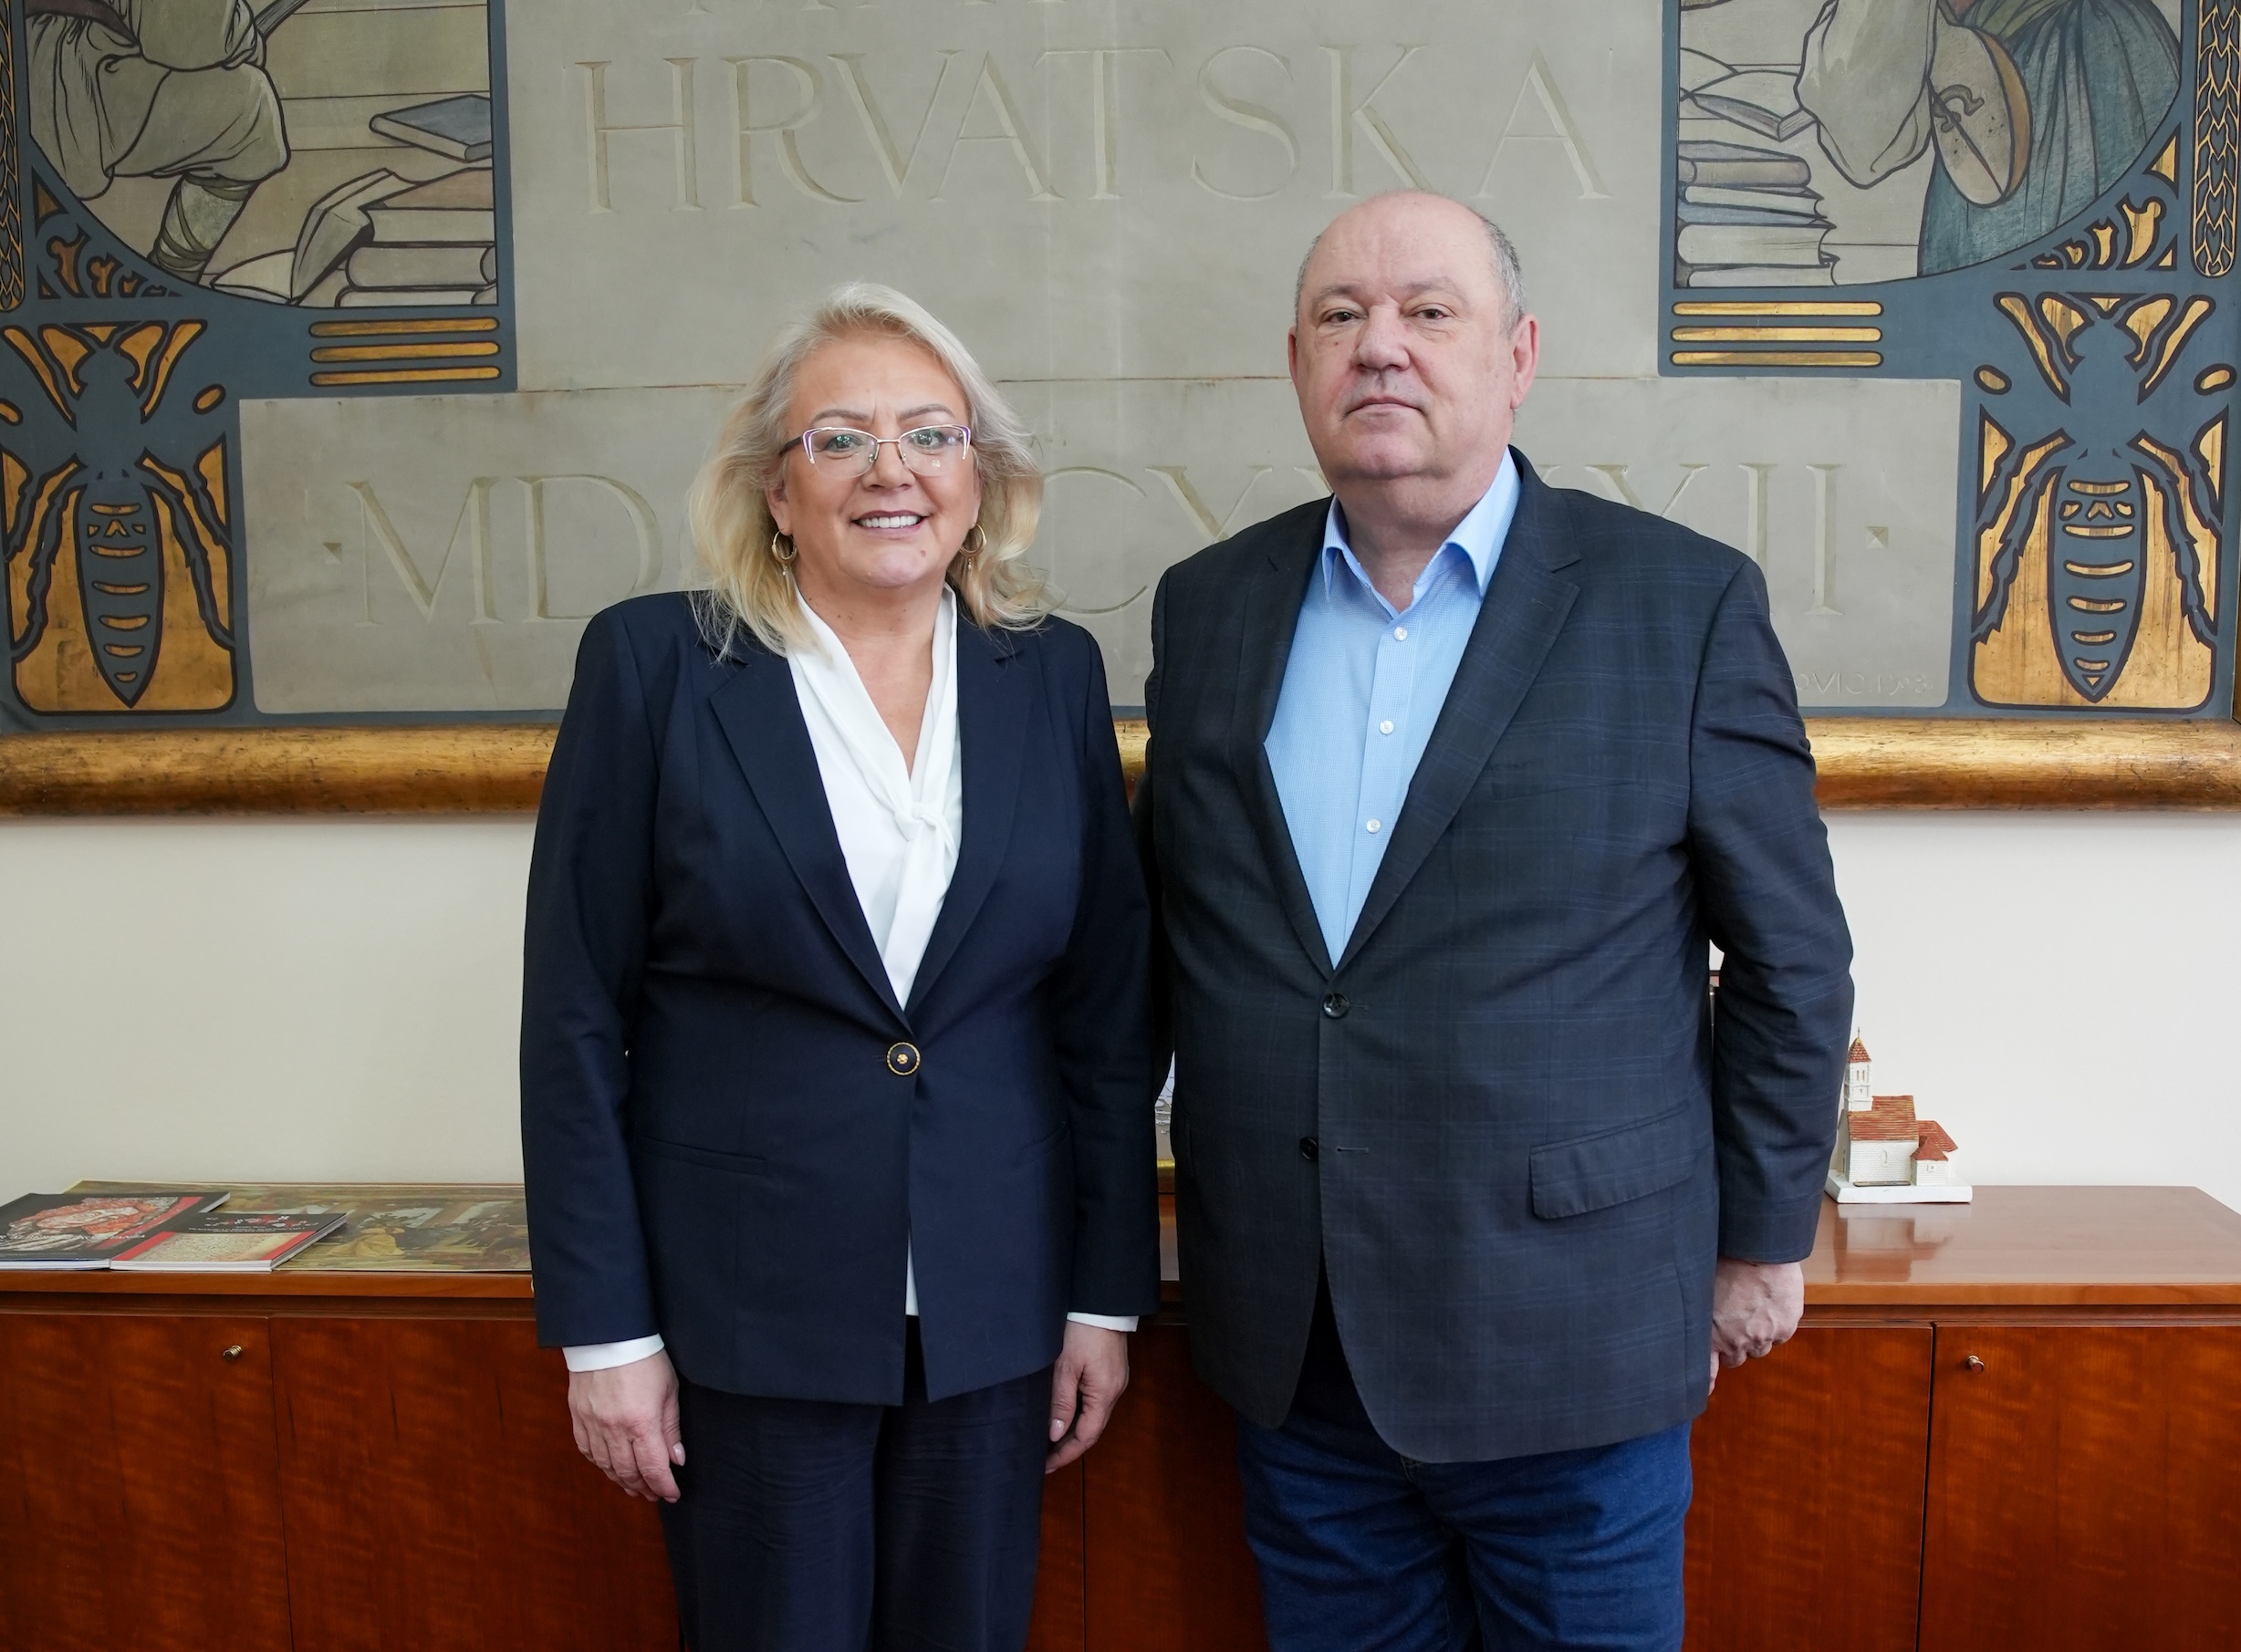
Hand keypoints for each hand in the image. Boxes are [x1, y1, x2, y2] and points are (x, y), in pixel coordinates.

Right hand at [569, 1349, 683, 1501]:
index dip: (664, 1486)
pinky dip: (600, 1464)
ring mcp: (592, 1424)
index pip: (653, 1468)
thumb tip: (676, 1460)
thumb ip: (671, 1429)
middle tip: (654, 1494)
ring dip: (621, 1480)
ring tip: (635, 1486)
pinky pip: (587, 1451)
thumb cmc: (645, 1358)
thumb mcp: (669, 1390)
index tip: (673, 1495)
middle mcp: (614, 1429)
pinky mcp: (578, 1417)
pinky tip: (610, 1467)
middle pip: (628, 1472)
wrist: (609, 1335)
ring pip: (606, 1466)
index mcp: (641, 1422)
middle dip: (644, 1488)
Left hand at [1046, 1323, 1129, 1472]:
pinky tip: (1064, 1414)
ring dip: (1073, 1430)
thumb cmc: (1082, 1330)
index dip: (1066, 1453)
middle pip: (1092, 1428)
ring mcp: (1115, 1380)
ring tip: (1050, 1441)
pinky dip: (1079, 1413)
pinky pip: (1095, 1400)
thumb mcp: (1065, 1366)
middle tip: (1045, 1458)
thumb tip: (1056, 1434)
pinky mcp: (1111, 1371)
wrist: (1100, 1300)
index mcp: (1105, 1393)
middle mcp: (1114, 1391)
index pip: (1086, 1436)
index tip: (1046, 1466)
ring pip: (1093, 1415)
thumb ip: (1061, 1401)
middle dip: (1068, 1446)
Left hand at [1708, 1257, 1803, 1389]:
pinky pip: (1780, 1335)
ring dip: (1756, 1336)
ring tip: (1753, 1310)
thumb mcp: (1701, 1290)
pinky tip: (1770, 1305)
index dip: (1707, 1381)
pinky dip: (1776, 1325)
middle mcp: (1737, 1341)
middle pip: (1737, 1358)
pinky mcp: (1785, 1328)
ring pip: (1760, 1348)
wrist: (1758, 1250)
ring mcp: (1763, 1337)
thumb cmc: (1724, 1263)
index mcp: (1711, 1333)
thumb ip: (1701, 1314)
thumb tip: (1694, 1320)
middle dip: (1735, 1345)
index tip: (1704, 1392)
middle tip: (1735, 1324)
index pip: (1707, 1369)